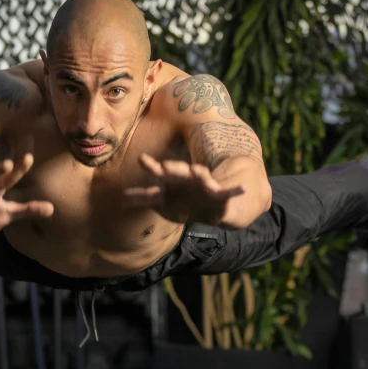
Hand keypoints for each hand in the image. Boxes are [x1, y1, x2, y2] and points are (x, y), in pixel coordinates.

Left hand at [123, 154, 244, 224]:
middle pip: (180, 172)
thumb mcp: (164, 202)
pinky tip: (244, 189)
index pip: (161, 172)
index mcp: (176, 180)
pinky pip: (230, 193)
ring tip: (197, 170)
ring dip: (199, 174)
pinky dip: (237, 191)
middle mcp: (190, 179)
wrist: (210, 209)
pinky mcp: (220, 195)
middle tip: (163, 166)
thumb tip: (123, 198)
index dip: (152, 166)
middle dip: (173, 169)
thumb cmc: (184, 203)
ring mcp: (206, 185)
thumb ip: (145, 198)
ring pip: (202, 177)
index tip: (142, 160)